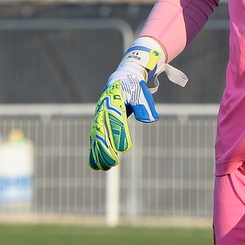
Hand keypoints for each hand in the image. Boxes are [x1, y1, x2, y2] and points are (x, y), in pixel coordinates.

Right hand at [88, 37, 163, 170]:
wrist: (122, 78)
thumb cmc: (134, 86)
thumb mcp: (141, 93)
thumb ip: (144, 106)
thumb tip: (149, 119)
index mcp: (115, 100)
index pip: (117, 120)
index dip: (120, 134)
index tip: (125, 149)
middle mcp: (104, 109)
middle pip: (103, 130)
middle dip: (107, 147)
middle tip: (114, 163)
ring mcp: (100, 115)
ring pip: (97, 136)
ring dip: (99, 152)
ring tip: (103, 167)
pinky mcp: (99, 121)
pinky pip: (95, 137)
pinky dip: (94, 150)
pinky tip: (96, 164)